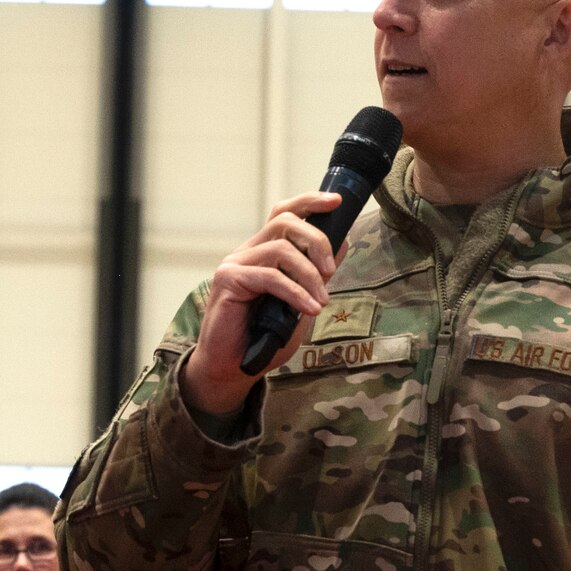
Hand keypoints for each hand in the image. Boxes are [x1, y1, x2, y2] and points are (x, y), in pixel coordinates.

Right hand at [180, 192, 345, 415]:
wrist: (232, 368)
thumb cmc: (264, 338)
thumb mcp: (300, 303)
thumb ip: (315, 275)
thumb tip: (341, 244)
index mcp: (263, 253)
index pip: (284, 213)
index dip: (309, 202)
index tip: (336, 202)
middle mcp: (247, 252)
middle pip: (284, 222)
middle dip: (316, 241)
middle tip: (330, 272)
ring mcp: (235, 264)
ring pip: (280, 248)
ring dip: (309, 275)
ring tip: (321, 301)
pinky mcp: (228, 280)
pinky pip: (269, 276)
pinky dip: (295, 292)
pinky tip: (309, 309)